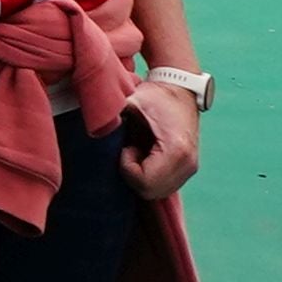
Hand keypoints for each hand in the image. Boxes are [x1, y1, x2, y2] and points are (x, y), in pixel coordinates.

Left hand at [120, 79, 203, 199]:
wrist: (180, 89)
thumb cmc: (154, 96)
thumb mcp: (131, 101)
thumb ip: (111, 116)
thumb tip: (92, 129)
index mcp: (176, 150)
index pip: (144, 183)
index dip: (127, 168)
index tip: (126, 147)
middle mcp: (188, 164)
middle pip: (149, 192)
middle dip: (132, 174)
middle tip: (130, 149)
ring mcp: (190, 169)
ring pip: (156, 192)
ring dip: (140, 176)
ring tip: (138, 150)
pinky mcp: (187, 170)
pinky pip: (163, 187)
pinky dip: (149, 177)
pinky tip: (145, 155)